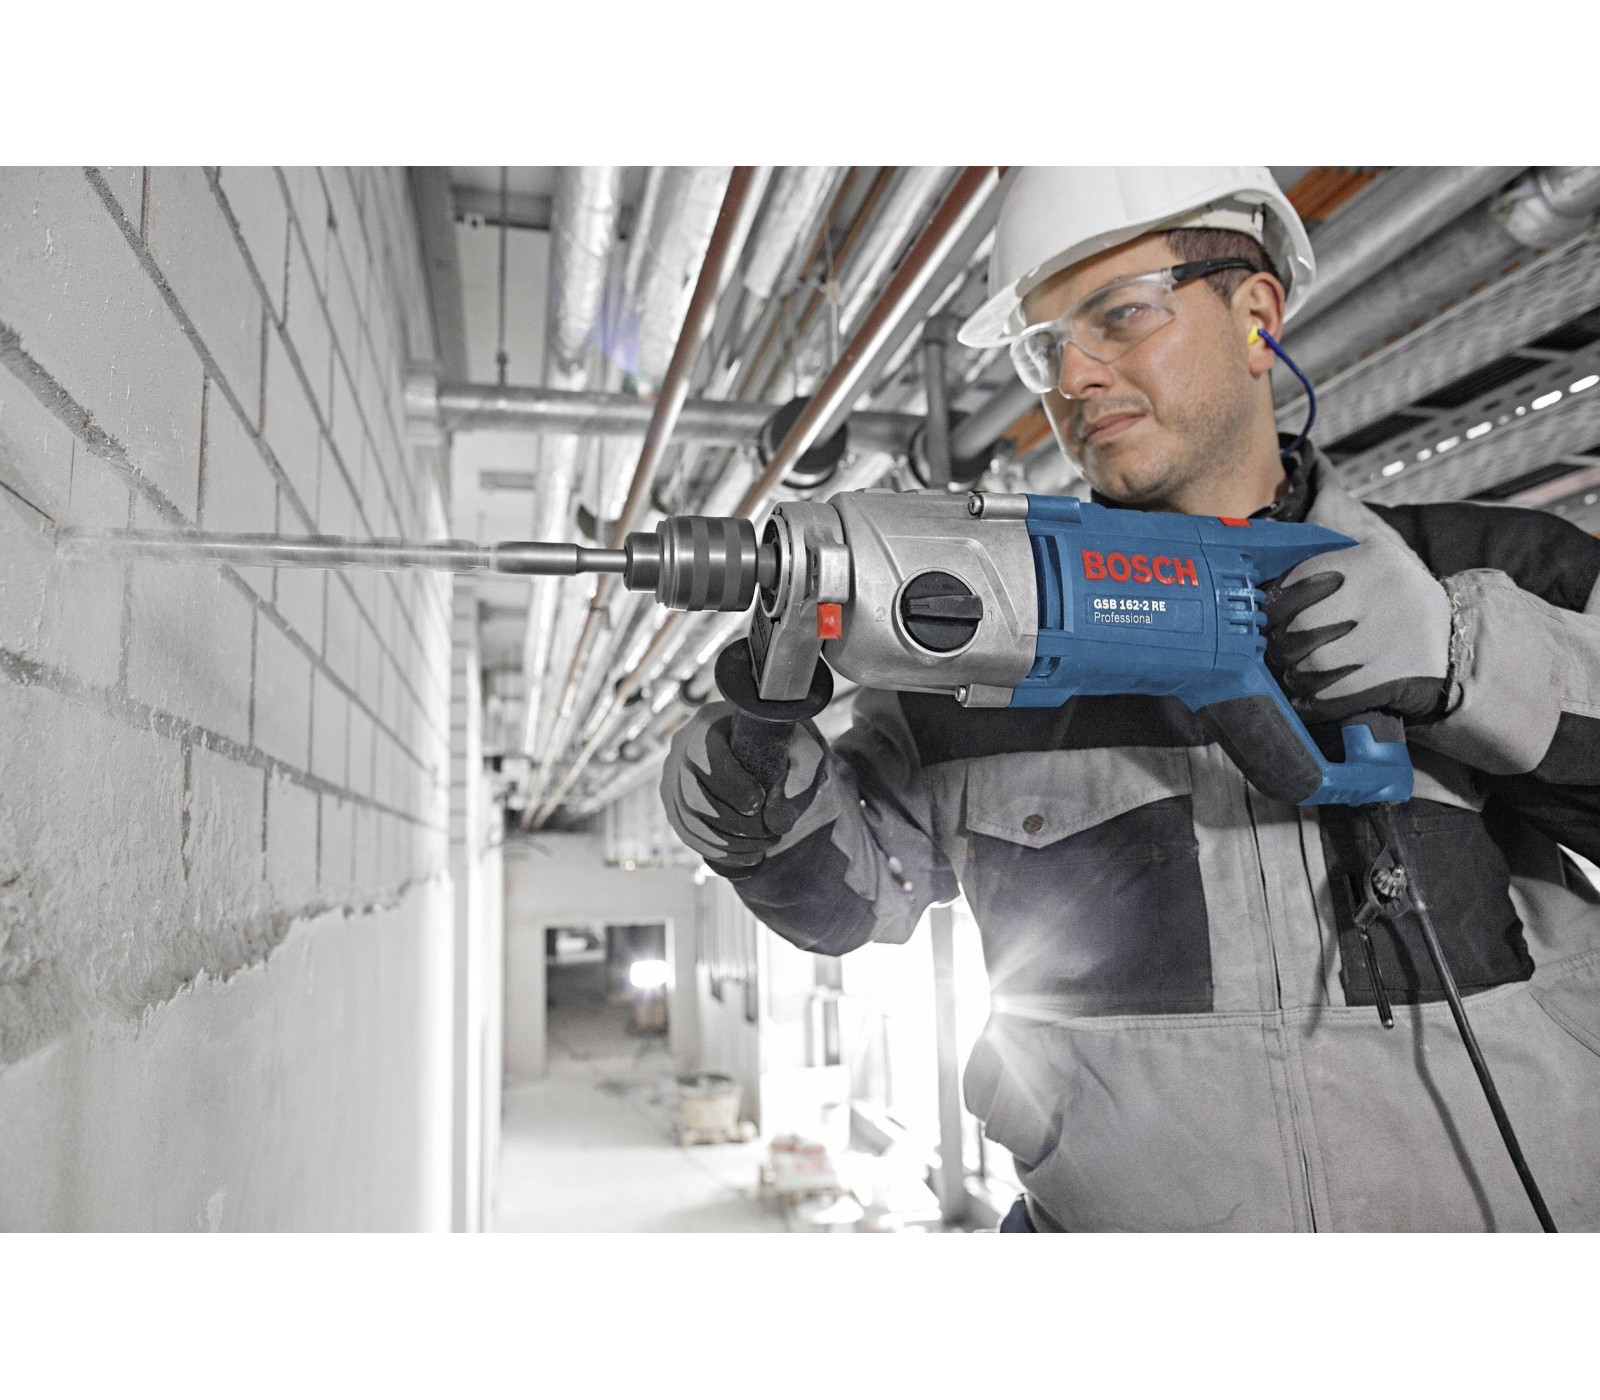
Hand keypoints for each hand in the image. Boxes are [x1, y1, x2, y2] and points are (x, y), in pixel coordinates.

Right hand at [660, 702, 827, 872]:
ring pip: (690, 820)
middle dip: (735, 823)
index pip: (704, 753)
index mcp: (708, 724)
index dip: (731, 784)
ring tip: (765, 845)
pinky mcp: (675, 807)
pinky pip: (689, 835)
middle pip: (693, 795)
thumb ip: (796, 778)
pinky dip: (720, 851)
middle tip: (771, 834)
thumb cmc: (783, 747)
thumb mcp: (798, 749)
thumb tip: (777, 822)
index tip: (759, 802)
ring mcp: (672, 780)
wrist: (765, 752)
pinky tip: (750, 856)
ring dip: (730, 842)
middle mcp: (681, 750)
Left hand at [1263, 532, 1451, 723]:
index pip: (1300, 579)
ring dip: (1298, 677)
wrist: (1458, 645)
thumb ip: (1327, 577)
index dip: (1274, 606)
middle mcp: (1387, 589)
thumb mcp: (1372, 576)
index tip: (1267, 621)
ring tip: (1297, 677)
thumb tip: (1263, 595)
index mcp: (1373, 557)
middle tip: (1279, 655)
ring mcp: (1395, 633)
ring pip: (1316, 662)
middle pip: (1302, 625)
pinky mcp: (1400, 673)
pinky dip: (1317, 703)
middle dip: (1281, 646)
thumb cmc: (1394, 610)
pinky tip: (1309, 703)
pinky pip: (1338, 694)